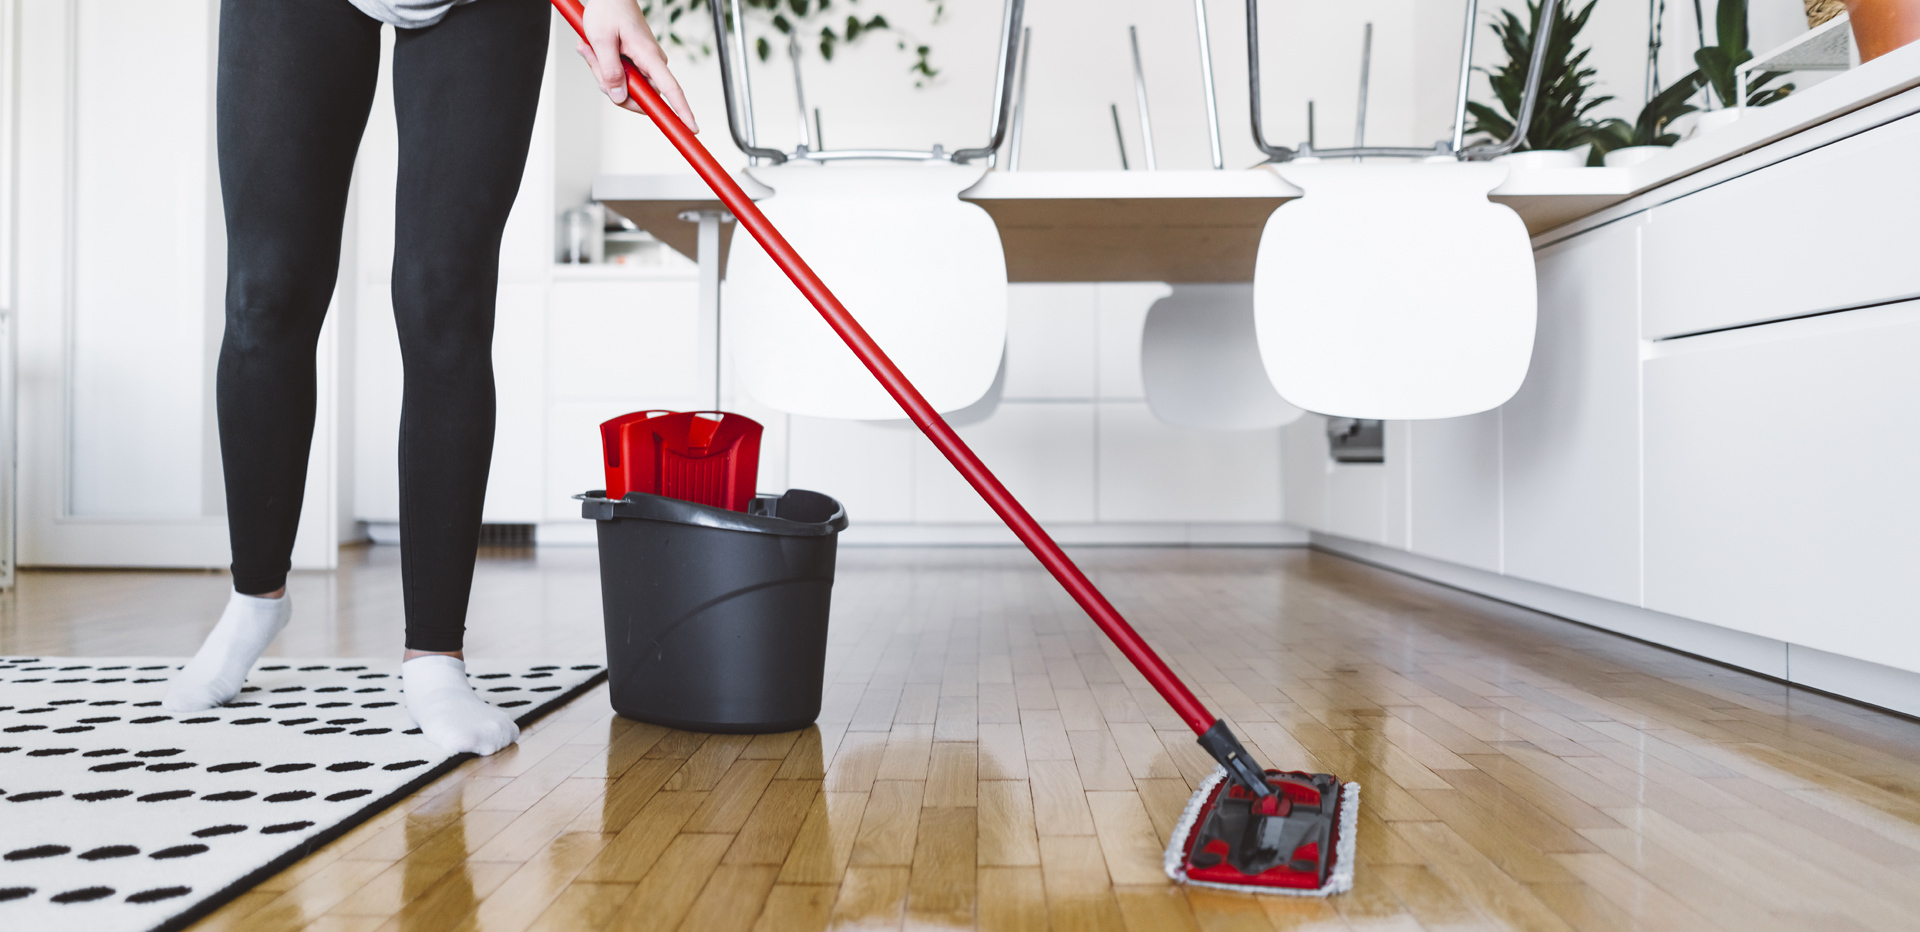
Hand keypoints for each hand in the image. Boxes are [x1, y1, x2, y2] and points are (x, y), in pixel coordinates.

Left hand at [576, 0, 697, 131]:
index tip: (692, 128)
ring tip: (589, 51)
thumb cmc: (608, 10)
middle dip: (612, 87)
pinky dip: (604, 69)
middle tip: (592, 62)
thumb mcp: (601, 40)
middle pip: (639, 95)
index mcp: (649, 56)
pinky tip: (592, 52)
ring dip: (604, 75)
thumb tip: (619, 96)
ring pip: (627, 87)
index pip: (672, 89)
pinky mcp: (637, 63)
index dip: (682, 111)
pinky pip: (623, 77)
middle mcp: (652, 63)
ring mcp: (645, 64)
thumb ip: (609, 70)